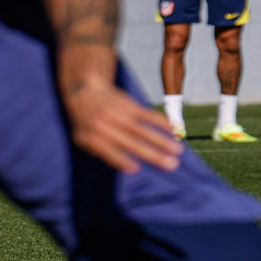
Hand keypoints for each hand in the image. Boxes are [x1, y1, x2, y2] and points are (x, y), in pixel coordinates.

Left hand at [63, 78, 181, 174]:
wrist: (85, 90)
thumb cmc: (86, 121)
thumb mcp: (82, 138)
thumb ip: (98, 151)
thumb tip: (124, 166)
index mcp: (91, 137)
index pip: (108, 151)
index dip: (121, 160)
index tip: (136, 170)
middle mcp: (104, 125)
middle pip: (131, 143)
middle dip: (152, 155)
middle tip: (171, 165)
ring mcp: (117, 114)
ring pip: (142, 129)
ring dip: (162, 140)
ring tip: (177, 150)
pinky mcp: (127, 104)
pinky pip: (147, 114)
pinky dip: (160, 121)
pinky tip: (173, 128)